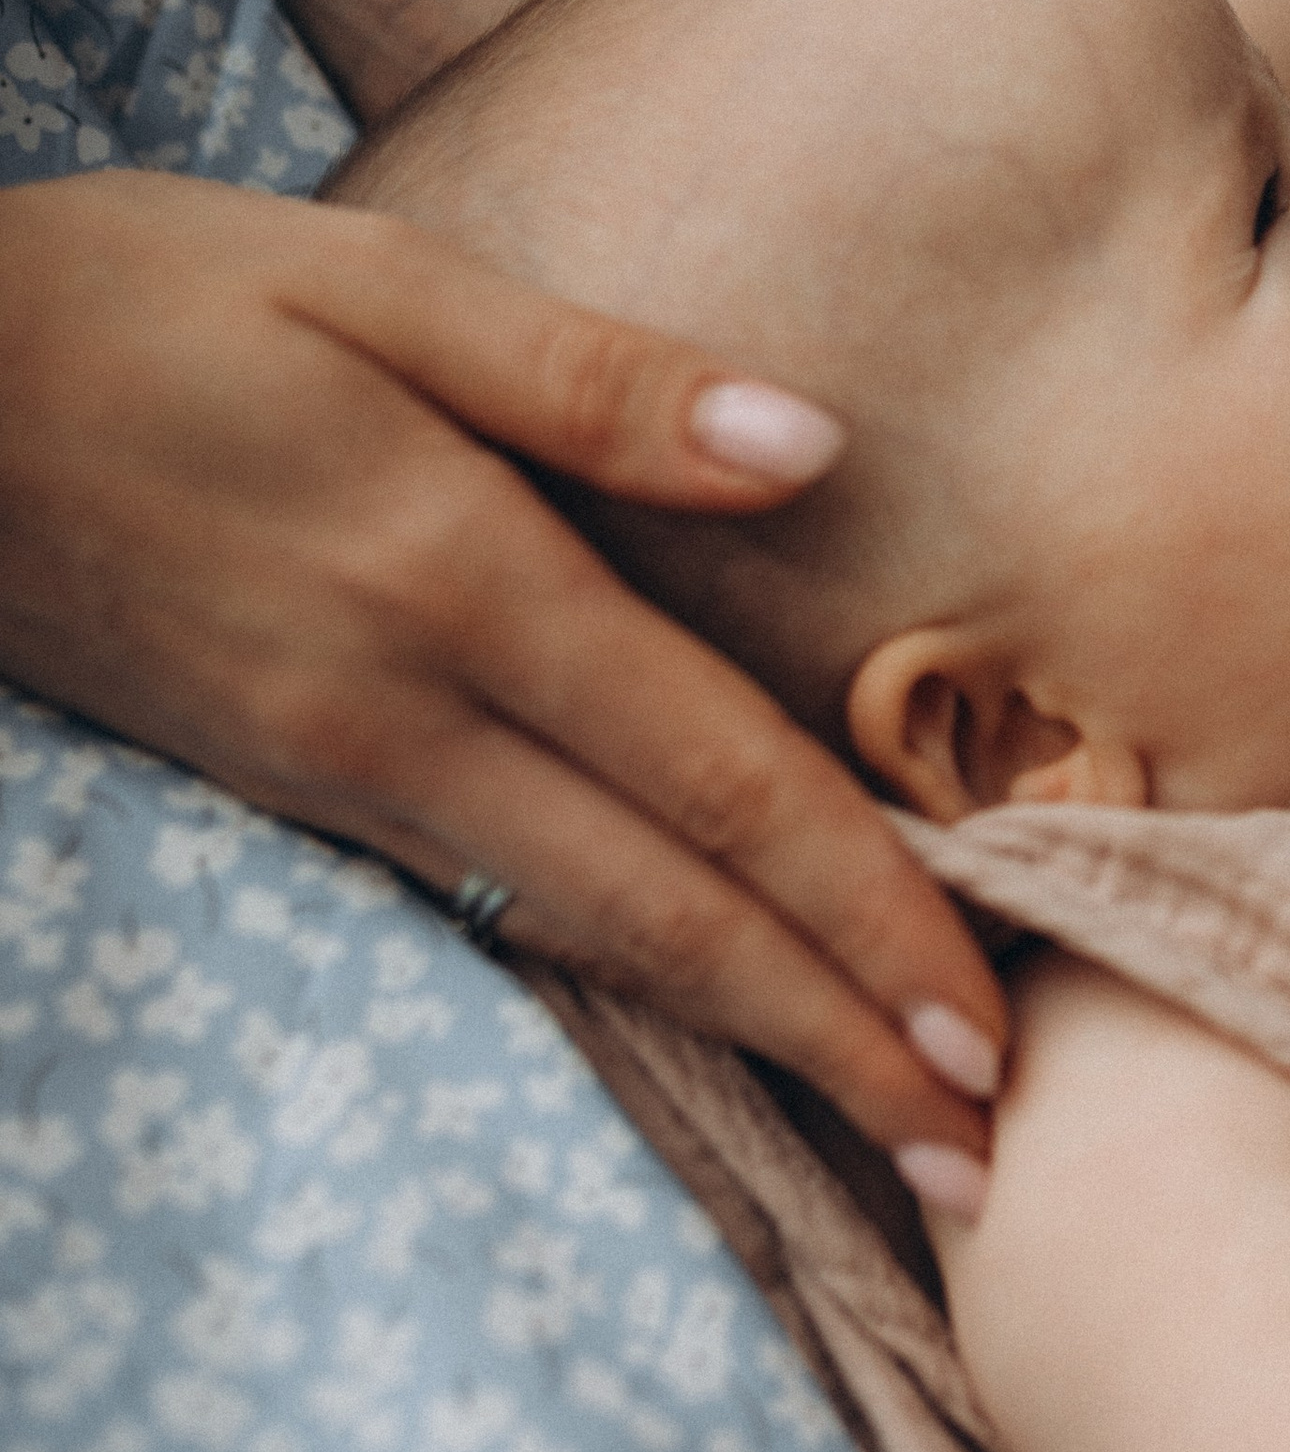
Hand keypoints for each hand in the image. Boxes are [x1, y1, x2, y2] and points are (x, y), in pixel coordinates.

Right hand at [0, 174, 1009, 1178]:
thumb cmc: (139, 302)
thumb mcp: (375, 280)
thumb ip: (599, 379)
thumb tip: (813, 445)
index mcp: (456, 580)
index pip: (715, 778)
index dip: (863, 913)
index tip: (989, 1030)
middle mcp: (404, 712)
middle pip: (668, 908)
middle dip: (836, 1043)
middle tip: (985, 1170)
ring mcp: (333, 769)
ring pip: (586, 931)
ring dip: (748, 1033)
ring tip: (881, 1126)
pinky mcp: (282, 781)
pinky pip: (496, 895)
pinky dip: (627, 968)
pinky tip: (703, 998)